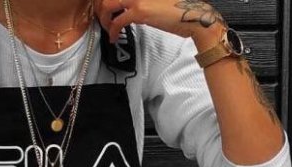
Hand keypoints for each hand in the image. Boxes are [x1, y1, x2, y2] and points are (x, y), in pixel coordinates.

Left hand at [94, 0, 225, 42]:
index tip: (106, 12)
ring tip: (108, 29)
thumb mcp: (155, 1)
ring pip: (107, 5)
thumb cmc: (177, 10)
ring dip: (104, 19)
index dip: (104, 2)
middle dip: (100, 9)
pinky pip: (117, 21)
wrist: (192, 16)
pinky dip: (112, 31)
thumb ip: (141, 2)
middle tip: (104, 20)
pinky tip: (114, 37)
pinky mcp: (140, 11)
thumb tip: (128, 9)